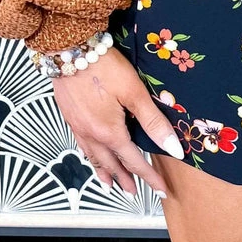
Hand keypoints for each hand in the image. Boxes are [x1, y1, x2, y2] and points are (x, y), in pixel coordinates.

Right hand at [51, 47, 183, 195]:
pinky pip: (82, 145)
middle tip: (134, 192)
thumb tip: (173, 148)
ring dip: (104, 172)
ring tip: (110, 185)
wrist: (68, 48)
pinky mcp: (70, 116)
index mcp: (109, 132)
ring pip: (93, 157)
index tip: (160, 189)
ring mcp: (78, 127)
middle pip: (111, 164)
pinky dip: (90, 157)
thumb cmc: (104, 67)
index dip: (149, 177)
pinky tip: (91, 155)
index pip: (134, 162)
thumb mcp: (135, 93)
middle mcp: (91, 134)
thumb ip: (154, 122)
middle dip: (125, 179)